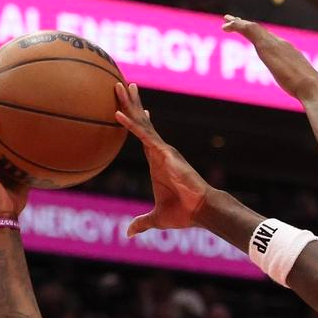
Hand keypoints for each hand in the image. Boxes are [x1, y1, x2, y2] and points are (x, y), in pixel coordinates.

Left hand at [113, 82, 208, 236]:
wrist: (201, 210)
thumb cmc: (184, 213)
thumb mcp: (157, 217)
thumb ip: (142, 223)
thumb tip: (128, 234)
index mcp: (157, 162)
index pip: (144, 137)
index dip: (136, 122)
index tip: (129, 108)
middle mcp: (160, 151)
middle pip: (142, 122)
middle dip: (131, 103)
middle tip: (120, 84)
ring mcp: (162, 150)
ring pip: (142, 122)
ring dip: (129, 104)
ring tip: (119, 85)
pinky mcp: (164, 153)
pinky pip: (143, 136)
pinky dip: (130, 125)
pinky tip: (117, 114)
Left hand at [221, 15, 317, 102]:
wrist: (311, 86)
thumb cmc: (309, 90)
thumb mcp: (301, 85)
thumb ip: (299, 83)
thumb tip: (305, 93)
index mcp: (289, 52)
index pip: (271, 40)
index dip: (259, 36)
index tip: (250, 34)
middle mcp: (282, 44)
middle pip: (261, 31)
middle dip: (247, 25)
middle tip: (233, 21)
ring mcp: (274, 44)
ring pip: (253, 28)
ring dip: (239, 24)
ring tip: (226, 23)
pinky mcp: (266, 46)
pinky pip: (249, 30)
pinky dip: (238, 26)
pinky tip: (227, 27)